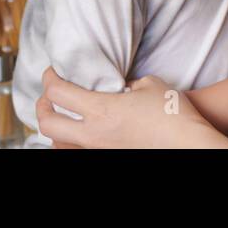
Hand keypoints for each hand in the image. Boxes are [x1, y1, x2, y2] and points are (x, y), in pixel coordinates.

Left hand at [36, 67, 227, 148]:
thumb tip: (125, 87)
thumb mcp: (150, 83)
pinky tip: (78, 133)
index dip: (49, 78)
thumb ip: (130, 82)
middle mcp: (94, 133)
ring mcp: (99, 149)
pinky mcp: (109, 157)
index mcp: (101, 109)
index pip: (58, 93)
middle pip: (47, 122)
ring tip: (59, 115)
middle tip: (47, 95)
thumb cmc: (172, 113)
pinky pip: (76, 151)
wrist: (187, 144)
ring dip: (53, 126)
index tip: (52, 71)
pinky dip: (68, 142)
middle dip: (41, 105)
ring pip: (57, 143)